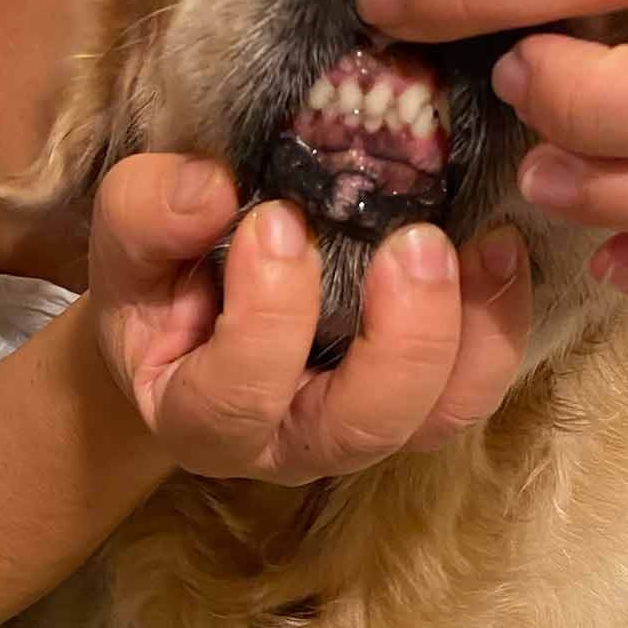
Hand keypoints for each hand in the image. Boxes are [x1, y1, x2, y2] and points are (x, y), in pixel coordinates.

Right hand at [87, 153, 530, 485]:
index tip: (275, 219)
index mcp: (200, 414)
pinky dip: (498, 323)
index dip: (267, 319)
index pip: (233, 400)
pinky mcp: (415, 388)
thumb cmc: (158, 276)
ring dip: (470, 335)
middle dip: (397, 341)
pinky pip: (473, 382)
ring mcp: (363, 419)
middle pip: (360, 428)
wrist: (190, 304)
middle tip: (413, 243)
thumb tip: (212, 189)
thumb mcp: (126, 238)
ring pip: (436, 417)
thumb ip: (147, 215)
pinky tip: (501, 249)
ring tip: (487, 246)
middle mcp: (291, 438)